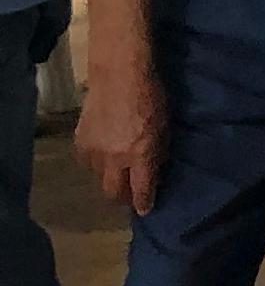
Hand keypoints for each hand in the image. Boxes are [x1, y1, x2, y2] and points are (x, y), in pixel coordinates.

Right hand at [76, 48, 161, 215]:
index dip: (144, 203)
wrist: (119, 75)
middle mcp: (114, 158)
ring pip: (99, 179)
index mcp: (140, 155)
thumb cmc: (152, 97)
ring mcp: (94, 151)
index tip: (146, 210)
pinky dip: (97, 164)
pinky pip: (87, 164)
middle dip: (124, 198)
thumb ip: (157, 155)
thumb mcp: (164, 129)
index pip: (141, 190)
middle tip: (131, 195)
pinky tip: (105, 156)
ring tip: (119, 172)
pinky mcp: (79, 142)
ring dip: (110, 179)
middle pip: (114, 193)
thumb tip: (154, 175)